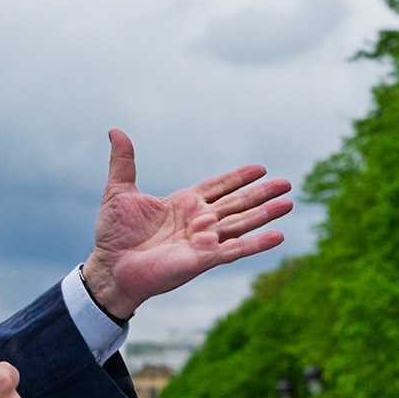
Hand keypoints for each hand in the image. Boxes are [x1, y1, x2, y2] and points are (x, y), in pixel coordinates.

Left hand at [81, 130, 290, 317]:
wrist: (110, 266)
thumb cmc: (114, 235)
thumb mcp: (119, 191)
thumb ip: (124, 162)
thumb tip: (115, 131)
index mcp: (183, 203)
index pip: (218, 186)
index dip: (238, 177)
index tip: (260, 168)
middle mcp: (199, 221)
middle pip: (237, 202)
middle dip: (262, 193)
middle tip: (287, 183)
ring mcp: (204, 240)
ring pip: (242, 223)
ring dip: (265, 214)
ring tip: (288, 203)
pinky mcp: (204, 259)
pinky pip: (236, 249)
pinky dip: (257, 243)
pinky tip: (278, 236)